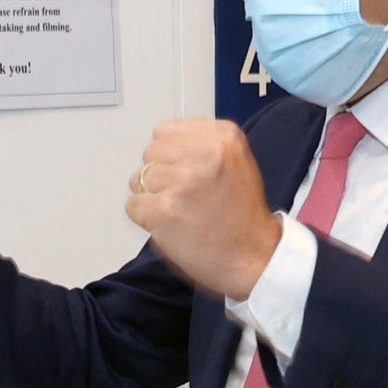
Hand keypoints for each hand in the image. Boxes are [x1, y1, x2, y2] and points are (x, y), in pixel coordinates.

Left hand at [125, 118, 280, 300]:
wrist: (253, 256)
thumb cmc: (242, 213)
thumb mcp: (236, 160)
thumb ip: (203, 144)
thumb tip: (164, 141)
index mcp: (223, 136)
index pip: (166, 131)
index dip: (172, 155)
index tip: (189, 172)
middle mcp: (204, 153)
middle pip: (150, 152)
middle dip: (161, 173)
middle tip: (185, 195)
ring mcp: (183, 182)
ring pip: (139, 178)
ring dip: (153, 196)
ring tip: (180, 210)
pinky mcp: (164, 211)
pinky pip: (133, 205)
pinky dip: (146, 217)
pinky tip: (171, 225)